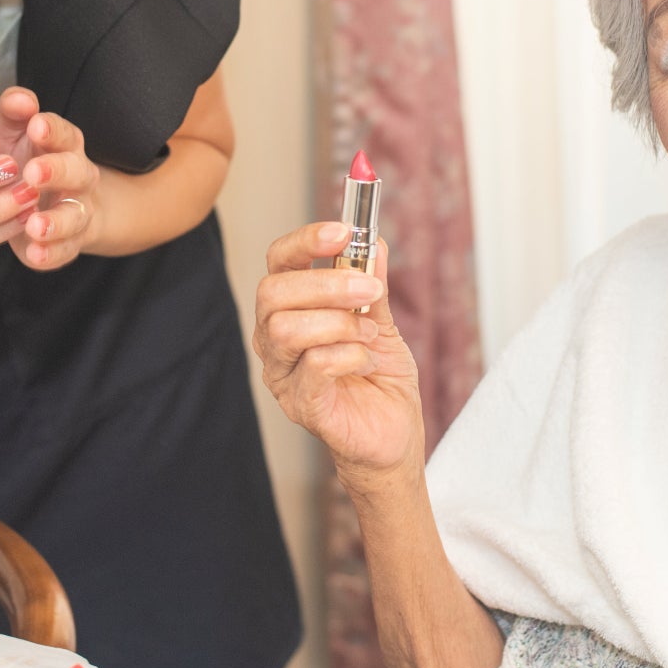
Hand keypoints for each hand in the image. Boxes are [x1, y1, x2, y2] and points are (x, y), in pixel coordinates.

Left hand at [0, 87, 101, 271]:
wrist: (55, 204)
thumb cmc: (25, 160)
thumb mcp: (14, 133)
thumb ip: (13, 112)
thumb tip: (19, 99)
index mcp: (64, 146)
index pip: (64, 133)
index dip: (52, 129)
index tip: (35, 125)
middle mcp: (78, 177)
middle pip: (77, 172)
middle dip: (57, 171)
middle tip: (33, 173)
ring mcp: (76, 211)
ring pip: (75, 215)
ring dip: (57, 221)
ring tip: (35, 225)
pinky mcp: (67, 243)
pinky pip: (65, 251)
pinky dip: (52, 253)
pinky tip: (34, 253)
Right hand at [254, 224, 422, 487]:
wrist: (394, 436)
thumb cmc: (381, 379)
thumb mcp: (381, 321)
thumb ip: (372, 284)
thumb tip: (374, 242)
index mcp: (290, 309)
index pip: (278, 262)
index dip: (305, 241)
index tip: (343, 231)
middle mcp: (274, 339)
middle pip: (273, 292)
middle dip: (326, 283)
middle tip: (369, 290)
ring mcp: (282, 375)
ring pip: (285, 328)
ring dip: (339, 323)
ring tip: (369, 334)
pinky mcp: (301, 405)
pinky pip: (314, 366)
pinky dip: (349, 355)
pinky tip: (367, 362)